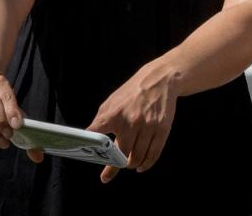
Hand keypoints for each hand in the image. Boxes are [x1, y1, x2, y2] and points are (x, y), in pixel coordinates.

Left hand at [87, 62, 179, 182]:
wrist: (159, 80)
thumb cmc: (132, 93)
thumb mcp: (111, 102)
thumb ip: (100, 121)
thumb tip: (91, 141)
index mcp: (113, 115)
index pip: (96, 136)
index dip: (91, 149)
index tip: (90, 157)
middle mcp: (130, 122)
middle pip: (120, 155)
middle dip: (114, 167)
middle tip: (110, 171)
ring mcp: (148, 127)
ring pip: (137, 158)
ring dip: (131, 165)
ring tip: (128, 164)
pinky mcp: (162, 130)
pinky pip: (153, 154)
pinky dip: (146, 164)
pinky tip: (141, 166)